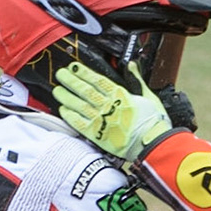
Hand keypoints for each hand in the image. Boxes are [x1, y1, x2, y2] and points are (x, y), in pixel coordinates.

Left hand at [54, 62, 172, 162]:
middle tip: (60, 74)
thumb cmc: (154, 123)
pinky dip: (70, 116)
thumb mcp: (149, 96)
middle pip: (85, 90)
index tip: (73, 67)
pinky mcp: (98, 135)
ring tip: (57, 90)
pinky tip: (63, 110)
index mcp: (121, 95)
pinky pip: (80, 123)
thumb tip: (131, 65)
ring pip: (79, 105)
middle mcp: (109, 105)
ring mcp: (102, 120)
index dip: (83, 72)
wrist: (153, 145)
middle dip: (71, 81)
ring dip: (67, 97)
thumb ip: (137, 80)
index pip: (97, 80)